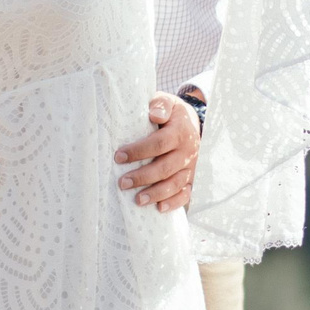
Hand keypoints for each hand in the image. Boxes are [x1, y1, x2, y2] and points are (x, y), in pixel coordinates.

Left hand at [115, 92, 199, 211]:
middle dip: (142, 177)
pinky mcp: (191, 178)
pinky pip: (186, 193)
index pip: (159, 143)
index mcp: (180, 131)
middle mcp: (188, 151)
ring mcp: (191, 167)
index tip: (118, 157)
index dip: (138, 151)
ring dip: (156, 193)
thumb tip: (154, 114)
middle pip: (165, 167)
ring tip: (137, 200)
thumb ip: (160, 105)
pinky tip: (159, 208)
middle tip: (122, 183)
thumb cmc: (170, 112)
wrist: (190, 121)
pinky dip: (174, 202)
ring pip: (175, 183)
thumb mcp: (167, 101)